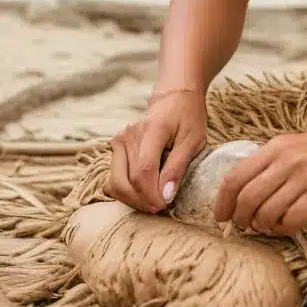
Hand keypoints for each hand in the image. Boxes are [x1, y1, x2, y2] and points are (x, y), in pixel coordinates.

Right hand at [103, 89, 206, 213]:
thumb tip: (165, 197)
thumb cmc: (187, 118)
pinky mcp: (116, 147)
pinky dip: (125, 192)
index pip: (143, 171)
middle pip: (125, 181)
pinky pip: (113, 178)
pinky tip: (142, 194)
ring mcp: (119, 141)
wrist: (173, 98)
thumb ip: (177, 168)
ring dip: (132, 199)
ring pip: (114, 183)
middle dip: (142, 201)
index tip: (166, 205)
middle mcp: (129, 135)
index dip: (152, 194)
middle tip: (161, 208)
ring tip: (153, 202)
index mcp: (151, 130)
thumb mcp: (193, 141)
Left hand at [213, 126, 306, 235]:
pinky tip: (288, 227)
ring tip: (268, 227)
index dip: (223, 201)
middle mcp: (286, 160)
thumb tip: (243, 192)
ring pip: (267, 211)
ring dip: (263, 226)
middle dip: (241, 218)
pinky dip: (284, 229)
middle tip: (245, 227)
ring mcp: (304, 176)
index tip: (221, 216)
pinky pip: (292, 220)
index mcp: (274, 147)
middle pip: (247, 197)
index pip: (236, 176)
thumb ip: (270, 163)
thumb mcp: (294, 146)